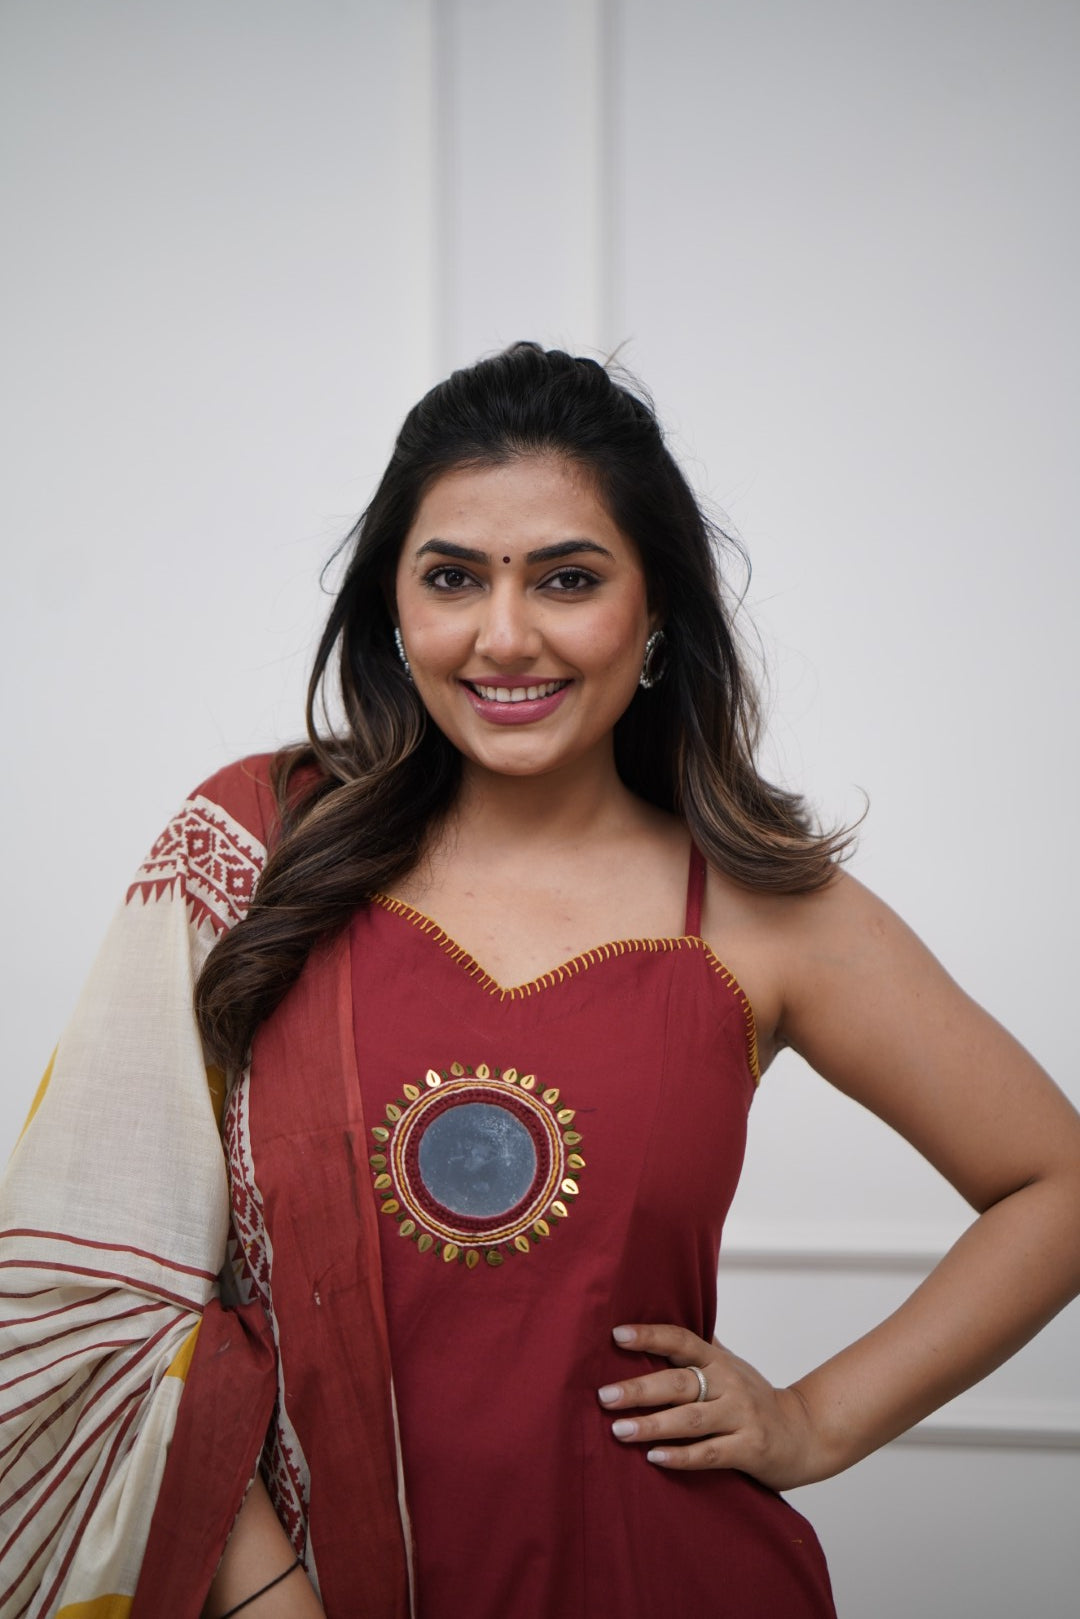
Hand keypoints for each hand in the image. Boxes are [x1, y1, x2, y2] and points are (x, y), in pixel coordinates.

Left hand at [597, 1322, 823, 1490]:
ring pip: (690, 1419)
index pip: (681, 1340)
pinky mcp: (749, 1449)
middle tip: (604, 1396)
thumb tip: (664, 1322)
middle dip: (639, 1389)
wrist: (805, 1434)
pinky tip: (654, 1458)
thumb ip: (700, 1349)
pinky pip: (710, 1453)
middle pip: (679, 1382)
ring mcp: (741, 1416)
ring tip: (619, 1430)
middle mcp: (730, 1383)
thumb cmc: (755, 1399)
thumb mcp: (731, 1367)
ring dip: (652, 1425)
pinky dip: (680, 1456)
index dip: (649, 1336)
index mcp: (719, 1361)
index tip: (616, 1335)